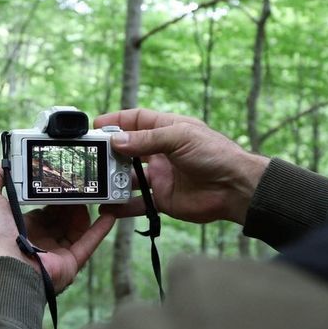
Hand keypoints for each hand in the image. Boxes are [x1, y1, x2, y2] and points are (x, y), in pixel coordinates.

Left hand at [0, 164, 115, 292]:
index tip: (62, 179)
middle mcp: (41, 241)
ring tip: (94, 193)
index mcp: (23, 228)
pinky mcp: (71, 262)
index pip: (43, 210)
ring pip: (77, 229)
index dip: (52, 194)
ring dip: (86, 211)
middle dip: (71, 201)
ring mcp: (57, 252)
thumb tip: (2, 163)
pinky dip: (101, 230)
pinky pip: (90, 243)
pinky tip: (109, 214)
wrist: (7, 265)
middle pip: (62, 218)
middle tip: (81, 183)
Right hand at [94, 109, 269, 224]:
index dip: (116, 121)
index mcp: (167, 130)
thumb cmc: (215, 155)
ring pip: (129, 177)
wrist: (235, 189)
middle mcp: (161, 152)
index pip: (136, 121)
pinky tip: (108, 208)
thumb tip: (117, 141)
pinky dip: (122, 206)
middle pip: (128, 149)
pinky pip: (137, 202)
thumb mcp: (180, 138)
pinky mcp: (162, 198)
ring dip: (113, 179)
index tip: (96, 126)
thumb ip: (147, 140)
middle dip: (109, 153)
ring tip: (96, 184)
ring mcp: (160, 176)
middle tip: (91, 158)